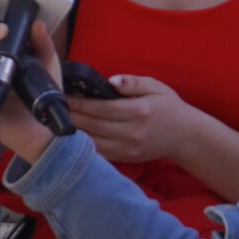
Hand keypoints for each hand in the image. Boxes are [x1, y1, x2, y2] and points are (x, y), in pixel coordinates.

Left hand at [68, 73, 198, 164]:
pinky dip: (84, 147)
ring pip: (93, 142)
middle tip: (52, 108)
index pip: (100, 108)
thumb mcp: (156, 87)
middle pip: (93, 125)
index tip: (62, 96)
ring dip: (73, 133)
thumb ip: (133, 82)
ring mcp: (128, 148)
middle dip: (70, 116)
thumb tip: (111, 80)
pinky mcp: (127, 158)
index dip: (79, 103)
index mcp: (138, 111)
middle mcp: (132, 132)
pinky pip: (100, 154)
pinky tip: (72, 138)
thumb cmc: (169, 107)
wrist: (186, 136)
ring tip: (57, 122)